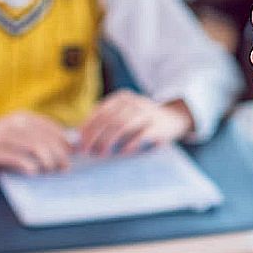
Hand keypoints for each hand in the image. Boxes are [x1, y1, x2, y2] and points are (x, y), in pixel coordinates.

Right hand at [0, 111, 71, 174]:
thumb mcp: (14, 136)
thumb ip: (33, 139)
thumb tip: (60, 151)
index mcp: (23, 118)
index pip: (50, 128)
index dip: (64, 141)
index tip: (72, 154)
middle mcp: (15, 124)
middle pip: (44, 138)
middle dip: (59, 153)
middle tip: (66, 167)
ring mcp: (3, 136)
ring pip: (33, 146)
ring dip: (47, 160)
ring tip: (53, 170)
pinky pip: (13, 157)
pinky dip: (26, 165)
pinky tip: (33, 172)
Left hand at [78, 93, 193, 156]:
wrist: (173, 118)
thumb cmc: (140, 120)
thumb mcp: (123, 114)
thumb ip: (105, 122)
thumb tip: (80, 139)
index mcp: (121, 98)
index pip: (99, 111)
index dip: (88, 127)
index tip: (79, 143)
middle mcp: (133, 102)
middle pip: (108, 119)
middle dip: (94, 136)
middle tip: (86, 151)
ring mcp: (146, 112)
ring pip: (122, 125)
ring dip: (108, 140)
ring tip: (101, 154)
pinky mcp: (157, 125)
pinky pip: (141, 134)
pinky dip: (130, 143)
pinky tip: (122, 152)